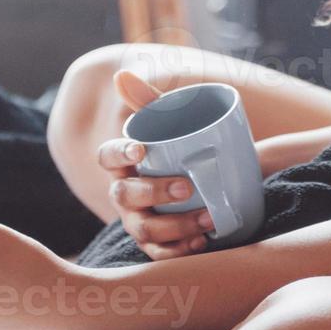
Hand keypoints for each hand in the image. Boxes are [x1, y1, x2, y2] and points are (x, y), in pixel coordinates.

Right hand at [98, 70, 215, 259]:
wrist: (223, 174)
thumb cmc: (185, 143)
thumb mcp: (173, 119)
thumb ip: (151, 99)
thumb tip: (121, 75)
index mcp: (124, 161)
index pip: (107, 157)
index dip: (119, 154)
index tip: (141, 149)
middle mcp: (126, 193)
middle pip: (125, 196)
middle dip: (153, 191)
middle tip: (187, 185)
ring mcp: (140, 220)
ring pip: (144, 229)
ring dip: (174, 226)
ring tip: (206, 218)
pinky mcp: (160, 243)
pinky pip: (160, 254)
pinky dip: (178, 251)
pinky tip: (201, 241)